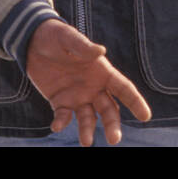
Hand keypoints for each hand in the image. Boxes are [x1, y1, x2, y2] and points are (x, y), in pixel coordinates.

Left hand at [25, 19, 150, 145]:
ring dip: (88, 130)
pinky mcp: (60, 101)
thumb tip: (100, 51)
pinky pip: (64, 116)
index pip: (123, 88)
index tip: (146, 116)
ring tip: (86, 142)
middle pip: (109, 109)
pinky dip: (62, 122)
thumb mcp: (68, 38)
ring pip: (89, 118)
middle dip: (113, 125)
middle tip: (114, 139)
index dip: (135, 102)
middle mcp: (93, 87)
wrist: (32, 42)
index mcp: (102, 71)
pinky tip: (56, 126)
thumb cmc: (55, 36)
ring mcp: (77, 96)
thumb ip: (84, 47)